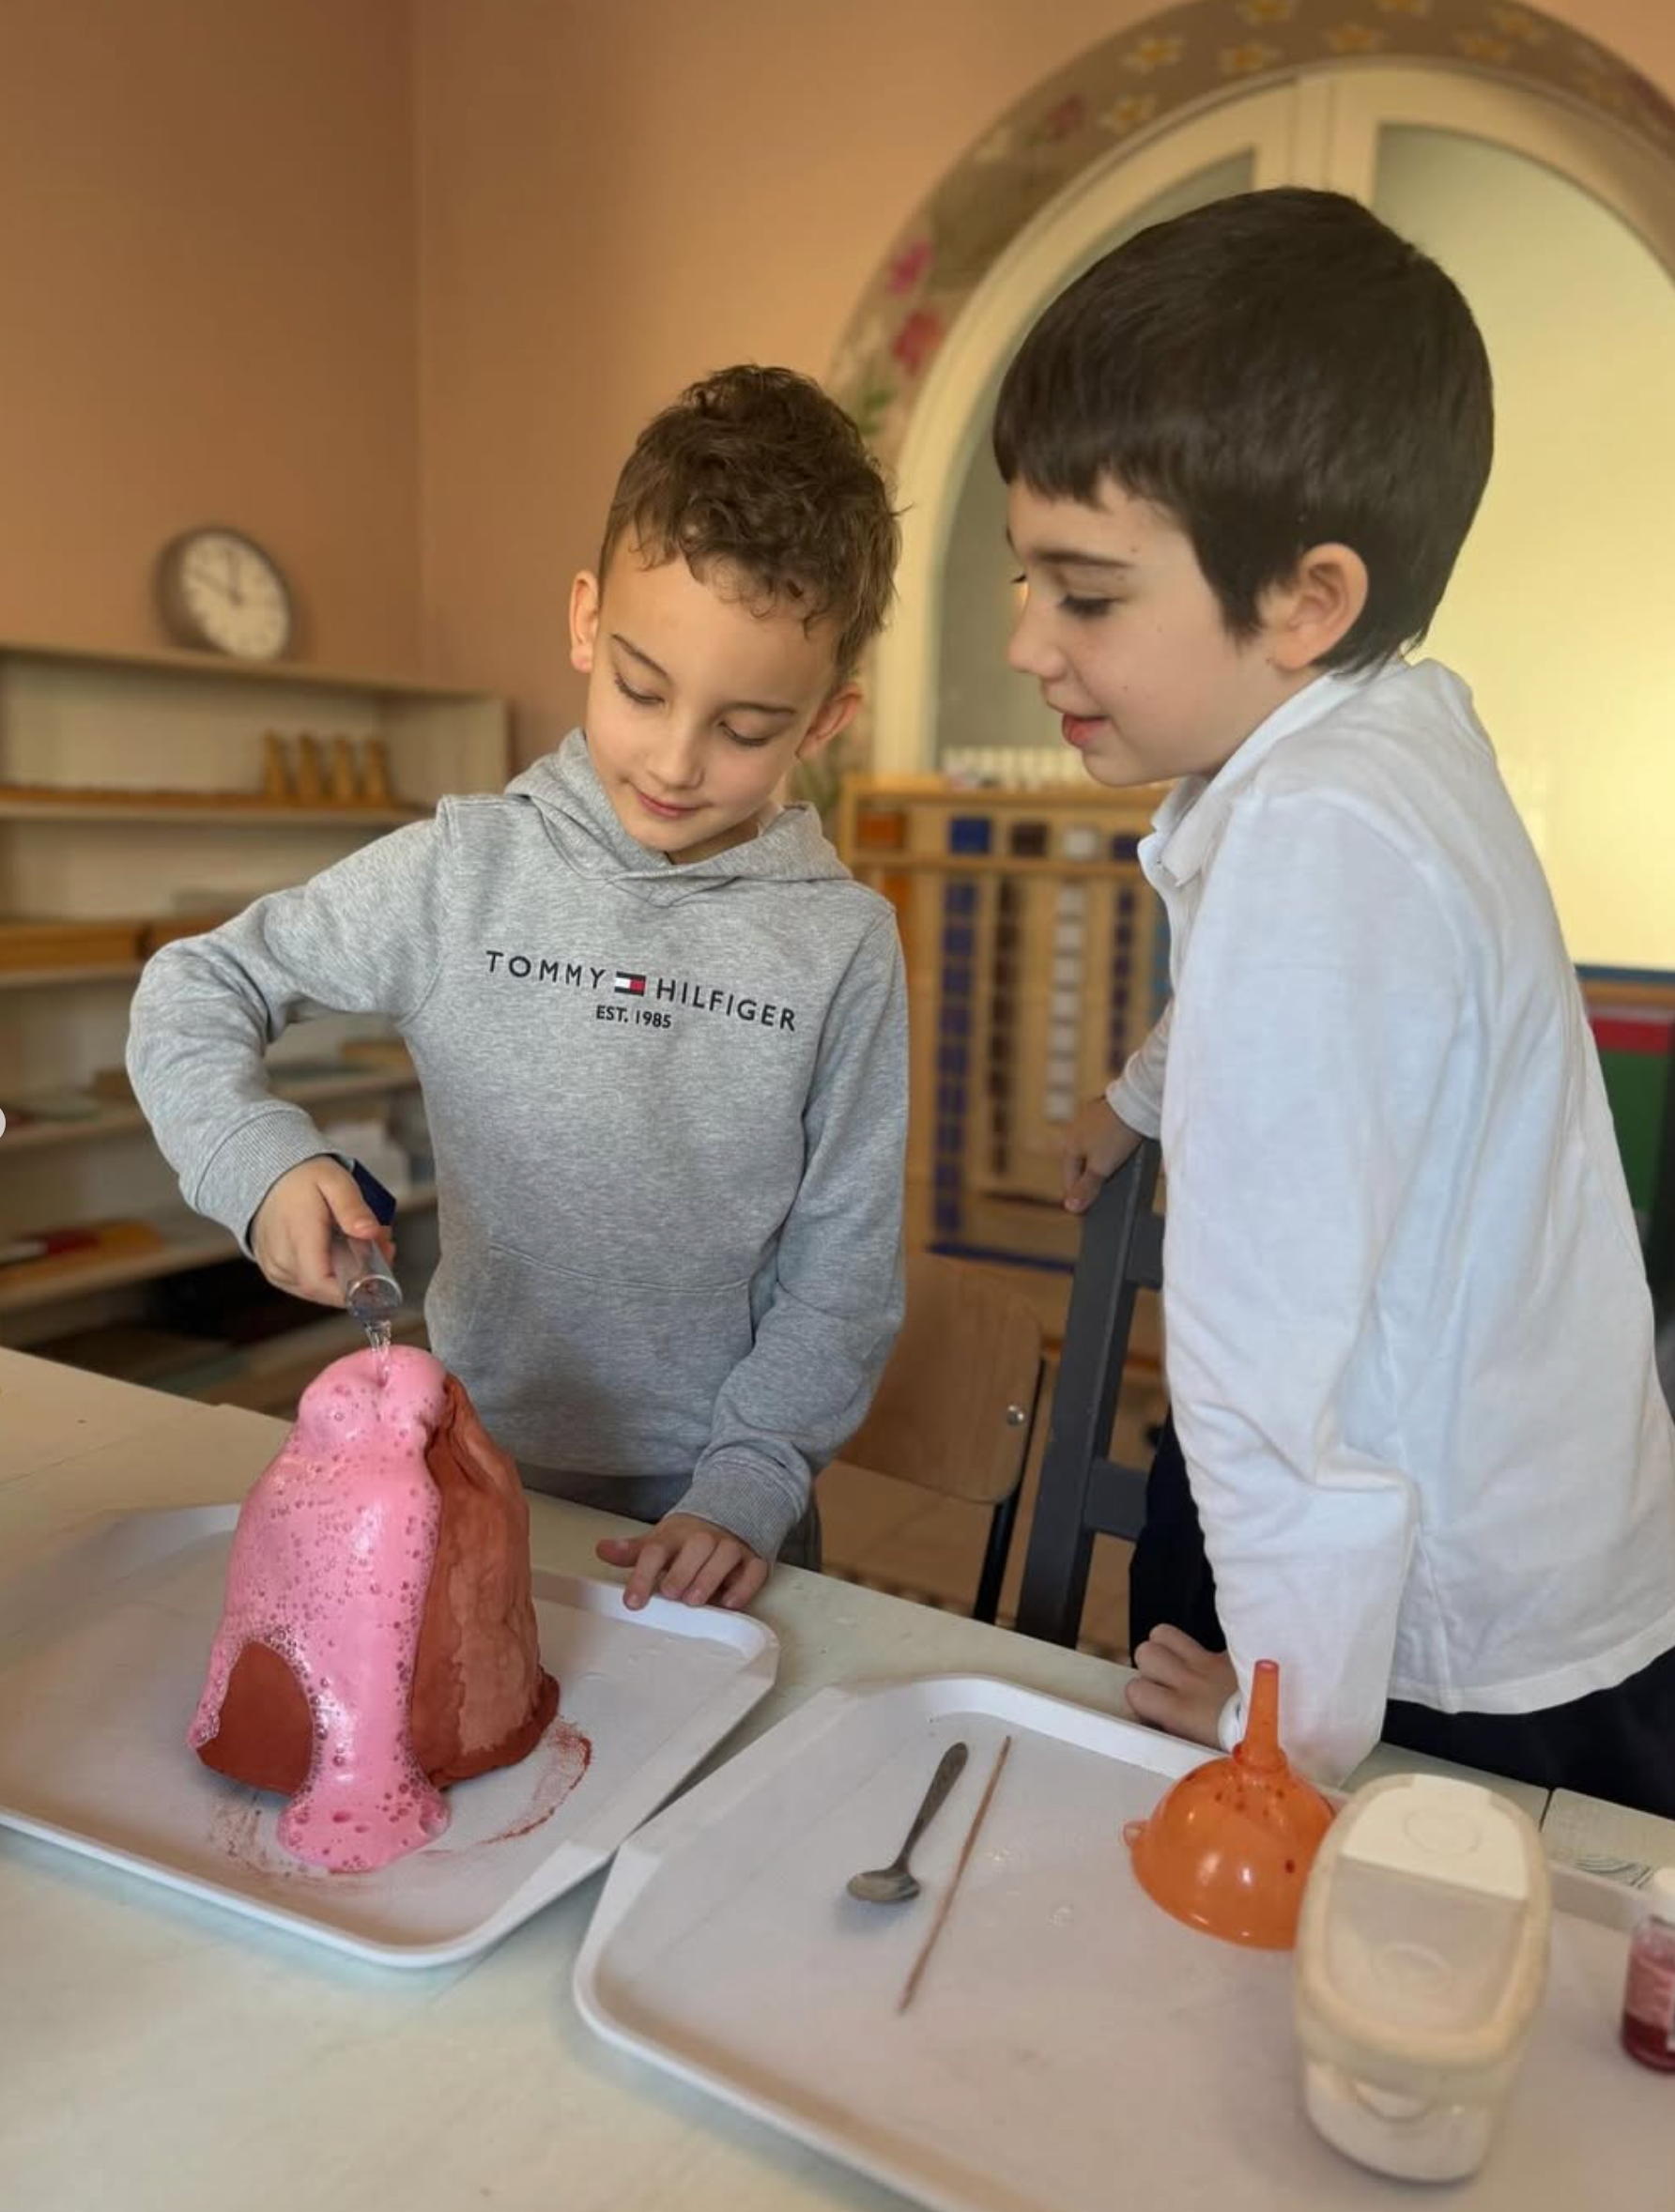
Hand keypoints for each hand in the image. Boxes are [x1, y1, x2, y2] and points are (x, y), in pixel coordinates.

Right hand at [250, 1155, 395, 1305]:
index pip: (320, 1283)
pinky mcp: (275, 1273)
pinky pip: (307, 1285)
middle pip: (325, 1289)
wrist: (267, 1177)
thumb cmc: (301, 1178)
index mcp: (297, 1237)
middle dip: (359, 1276)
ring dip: (345, 1275)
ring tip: (361, 1243)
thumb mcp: (335, 1181)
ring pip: (318, 1290)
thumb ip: (352, 1207)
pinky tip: (340, 1252)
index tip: (377, 1273)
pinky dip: (329, 1274)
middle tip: (380, 1246)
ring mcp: (275, 1269)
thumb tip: (370, 1232)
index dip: (351, 1288)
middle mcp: (281, 1259)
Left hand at [596, 1513, 767, 1612]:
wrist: (731, 1513)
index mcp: (676, 1534)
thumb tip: (603, 1550)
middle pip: (696, 1547)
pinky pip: (754, 1570)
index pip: (657, 1550)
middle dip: (682, 1571)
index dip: (643, 1575)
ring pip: (725, 1555)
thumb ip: (633, 1551)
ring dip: (709, 1577)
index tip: (633, 1601)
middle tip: (670, 1593)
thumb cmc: (689, 1537)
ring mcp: (731, 1547)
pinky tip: (729, 1602)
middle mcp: (705, 1538)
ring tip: (694, 1599)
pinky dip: (744, 1586)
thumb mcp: (659, 1541)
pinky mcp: (753, 1561)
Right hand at [1060, 1095, 1141, 1213]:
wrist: (1137, 1103)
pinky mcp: (1106, 1115)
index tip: (1089, 1214)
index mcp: (1068, 1146)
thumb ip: (1086, 1188)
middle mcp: (1074, 1132)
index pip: (1069, 1181)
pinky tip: (1122, 1155)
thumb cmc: (1116, 1135)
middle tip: (1105, 1197)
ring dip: (1101, 1166)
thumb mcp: (1101, 1167)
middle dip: (1090, 1182)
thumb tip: (1070, 1208)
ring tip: (1117, 1177)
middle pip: (1080, 1167)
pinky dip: (1110, 1150)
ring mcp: (1089, 1121)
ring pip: (1092, 1152)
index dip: (1078, 1199)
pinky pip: (1103, 1139)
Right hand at [1124, 1625, 1236, 1748]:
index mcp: (1181, 1710)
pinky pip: (1203, 1642)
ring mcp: (1209, 1662)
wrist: (1288, 1724)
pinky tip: (1214, 1669)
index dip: (1140, 1698)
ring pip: (1164, 1633)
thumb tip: (1162, 1724)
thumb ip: (1179, 1730)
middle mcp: (1190, 1681)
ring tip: (1179, 1666)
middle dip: (1151, 1666)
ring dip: (1167, 1647)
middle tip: (1166, 1684)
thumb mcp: (1203, 1748)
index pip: (1135, 1689)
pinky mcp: (1231, 1653)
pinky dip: (1202, 1652)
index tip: (1153, 1710)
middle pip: (1145, 1652)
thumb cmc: (1244, 1746)